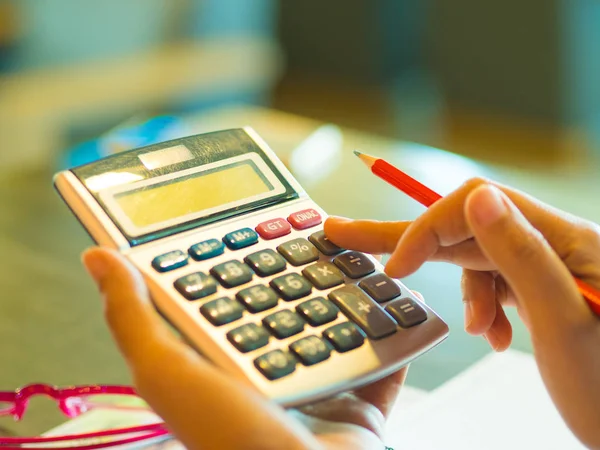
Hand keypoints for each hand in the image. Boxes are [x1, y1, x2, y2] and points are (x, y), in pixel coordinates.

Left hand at [82, 248, 405, 449]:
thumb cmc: (231, 440)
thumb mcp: (168, 372)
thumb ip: (134, 317)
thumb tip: (97, 258)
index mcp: (223, 364)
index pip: (226, 297)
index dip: (233, 257)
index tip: (247, 221)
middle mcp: (267, 373)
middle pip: (288, 304)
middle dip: (303, 266)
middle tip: (316, 228)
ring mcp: (316, 387)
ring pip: (338, 322)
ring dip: (350, 291)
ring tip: (358, 254)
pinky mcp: (360, 402)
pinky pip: (382, 358)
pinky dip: (393, 330)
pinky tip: (397, 298)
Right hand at [324, 178, 599, 448]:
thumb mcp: (564, 321)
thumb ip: (520, 252)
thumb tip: (476, 195)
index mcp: (566, 240)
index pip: (477, 207)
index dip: (428, 230)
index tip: (395, 268)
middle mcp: (555, 244)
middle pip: (466, 225)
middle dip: (410, 239)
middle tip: (346, 234)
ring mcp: (547, 266)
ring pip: (476, 255)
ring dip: (463, 289)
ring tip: (482, 331)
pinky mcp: (540, 287)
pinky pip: (492, 279)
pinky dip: (479, 303)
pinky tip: (492, 332)